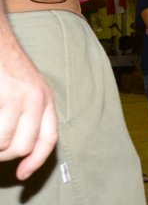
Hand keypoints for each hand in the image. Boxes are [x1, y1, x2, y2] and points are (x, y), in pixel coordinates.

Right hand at [0, 43, 57, 180]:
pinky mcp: (3, 95)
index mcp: (46, 99)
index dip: (36, 160)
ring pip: (4, 141)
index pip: (48, 138)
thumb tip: (19, 148)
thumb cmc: (5, 67)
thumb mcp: (26, 88)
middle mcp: (37, 98)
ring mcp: (18, 96)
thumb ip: (27, 114)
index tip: (23, 175)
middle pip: (24, 145)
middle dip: (4, 154)